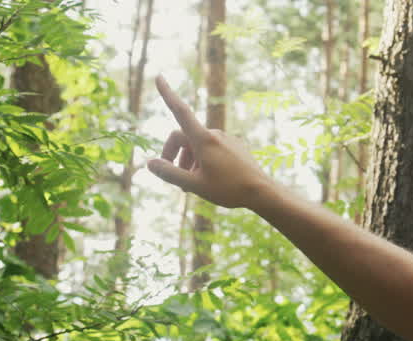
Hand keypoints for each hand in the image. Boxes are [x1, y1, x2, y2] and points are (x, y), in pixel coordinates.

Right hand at [146, 76, 273, 209]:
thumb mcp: (194, 185)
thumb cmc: (229, 190)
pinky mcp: (235, 146)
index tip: (159, 77)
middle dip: (174, 155)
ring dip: (189, 161)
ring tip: (192, 184)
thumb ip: (170, 173)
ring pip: (198, 145)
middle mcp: (215, 134)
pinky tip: (209, 179)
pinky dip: (204, 160)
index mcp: (204, 139)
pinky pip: (212, 148)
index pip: (180, 111)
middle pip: (183, 136)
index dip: (168, 94)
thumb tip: (150, 163)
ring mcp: (227, 139)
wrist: (262, 192)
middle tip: (174, 178)